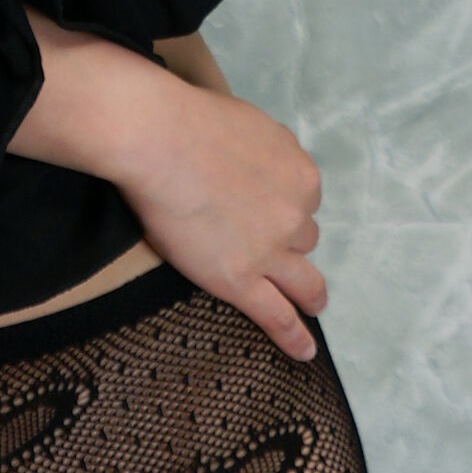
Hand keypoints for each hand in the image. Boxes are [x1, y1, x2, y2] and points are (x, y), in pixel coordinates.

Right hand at [108, 61, 327, 362]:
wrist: (161, 142)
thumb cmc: (194, 121)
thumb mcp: (251, 123)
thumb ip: (266, 150)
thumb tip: (262, 159)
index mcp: (301, 175)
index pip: (303, 198)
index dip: (283, 203)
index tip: (266, 206)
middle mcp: (295, 215)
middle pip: (304, 238)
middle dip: (292, 243)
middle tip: (281, 252)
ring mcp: (271, 252)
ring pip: (303, 279)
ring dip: (305, 289)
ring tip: (310, 306)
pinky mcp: (242, 281)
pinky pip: (278, 315)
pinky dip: (294, 336)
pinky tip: (304, 351)